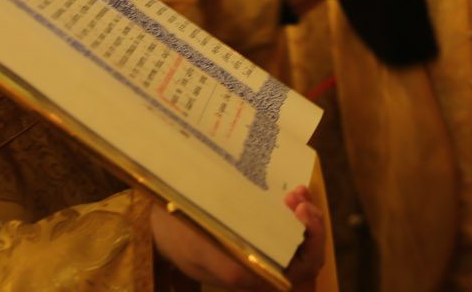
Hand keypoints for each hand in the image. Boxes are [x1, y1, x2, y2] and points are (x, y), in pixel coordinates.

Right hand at [150, 186, 325, 288]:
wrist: (159, 218)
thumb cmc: (178, 233)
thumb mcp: (200, 249)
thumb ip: (232, 267)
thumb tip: (272, 279)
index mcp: (253, 274)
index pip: (301, 268)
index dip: (311, 243)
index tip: (301, 212)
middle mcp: (263, 264)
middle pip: (306, 252)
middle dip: (312, 225)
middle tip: (299, 199)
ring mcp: (262, 246)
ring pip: (299, 237)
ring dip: (305, 214)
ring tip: (295, 192)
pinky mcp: (258, 230)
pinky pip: (287, 224)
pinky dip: (294, 208)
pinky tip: (291, 192)